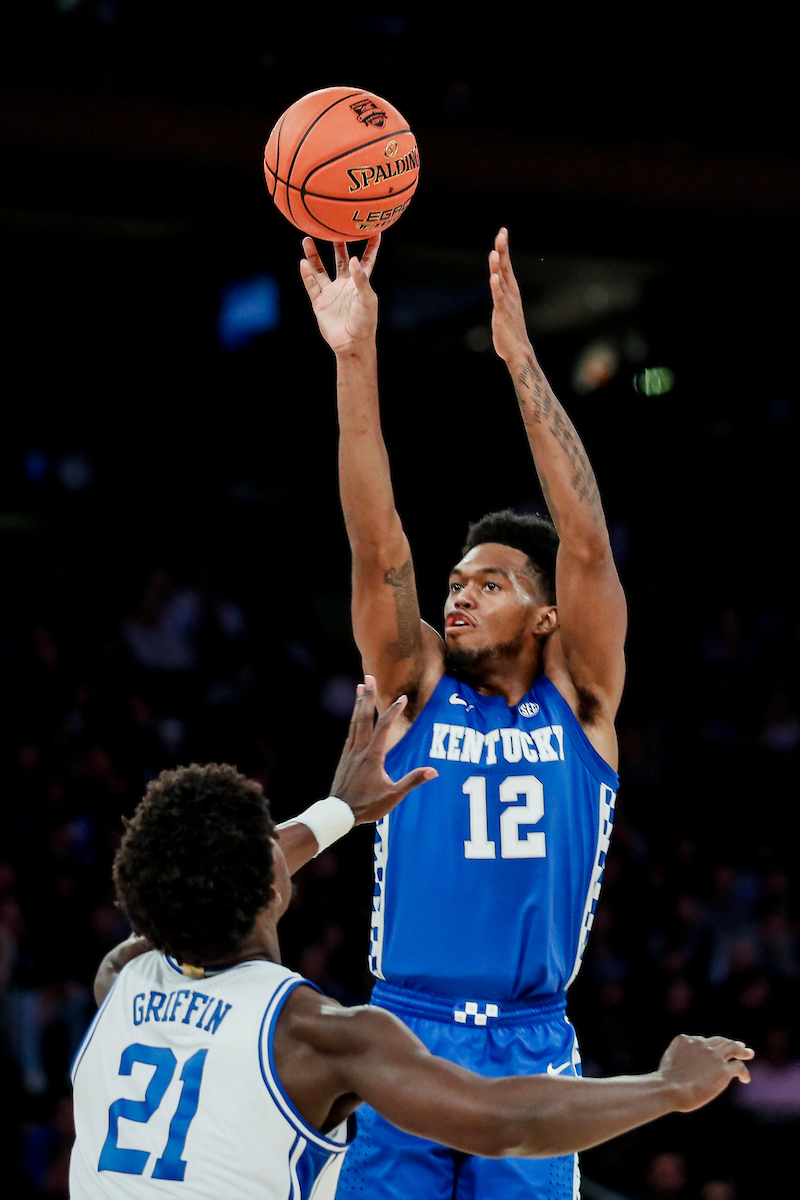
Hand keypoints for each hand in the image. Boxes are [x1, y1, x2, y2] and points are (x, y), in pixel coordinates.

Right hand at [300, 236, 380, 353]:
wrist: (351, 344)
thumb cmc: (365, 323)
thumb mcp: (367, 300)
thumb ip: (361, 280)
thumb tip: (354, 259)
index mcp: (359, 284)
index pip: (367, 260)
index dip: (371, 246)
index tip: (373, 229)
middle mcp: (344, 285)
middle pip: (340, 260)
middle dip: (337, 244)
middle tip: (332, 227)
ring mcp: (331, 294)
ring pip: (320, 270)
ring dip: (313, 256)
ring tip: (307, 239)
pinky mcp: (319, 303)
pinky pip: (311, 286)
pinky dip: (306, 274)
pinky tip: (303, 262)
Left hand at [330, 676, 436, 823]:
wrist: (339, 812)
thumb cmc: (368, 805)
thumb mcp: (393, 795)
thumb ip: (412, 780)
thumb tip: (434, 771)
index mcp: (373, 756)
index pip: (384, 728)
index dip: (394, 712)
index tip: (402, 698)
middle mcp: (359, 749)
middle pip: (364, 717)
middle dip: (367, 696)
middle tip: (369, 677)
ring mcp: (350, 751)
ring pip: (355, 722)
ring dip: (358, 703)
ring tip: (359, 687)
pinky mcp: (345, 757)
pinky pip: (351, 732)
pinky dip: (354, 719)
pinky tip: (356, 715)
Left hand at [489, 227, 533, 369]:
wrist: (518, 351)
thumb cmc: (510, 330)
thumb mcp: (504, 308)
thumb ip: (501, 296)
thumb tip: (498, 284)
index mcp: (511, 290)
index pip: (506, 265)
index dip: (504, 248)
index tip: (503, 231)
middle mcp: (510, 293)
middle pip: (505, 267)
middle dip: (503, 249)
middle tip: (502, 232)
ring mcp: (507, 303)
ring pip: (501, 281)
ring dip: (497, 266)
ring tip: (494, 251)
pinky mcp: (502, 314)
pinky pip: (499, 298)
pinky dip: (496, 288)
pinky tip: (493, 277)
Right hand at [657, 1034, 753, 1112]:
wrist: (671, 1088)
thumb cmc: (665, 1083)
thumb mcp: (670, 1064)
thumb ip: (680, 1060)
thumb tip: (684, 1071)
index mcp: (685, 1039)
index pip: (701, 1040)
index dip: (709, 1047)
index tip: (713, 1052)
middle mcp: (701, 1043)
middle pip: (719, 1040)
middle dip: (729, 1042)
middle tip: (739, 1045)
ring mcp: (713, 1056)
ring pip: (732, 1047)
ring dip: (741, 1050)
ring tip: (749, 1053)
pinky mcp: (723, 1070)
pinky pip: (738, 1067)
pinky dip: (743, 1071)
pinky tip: (745, 1078)